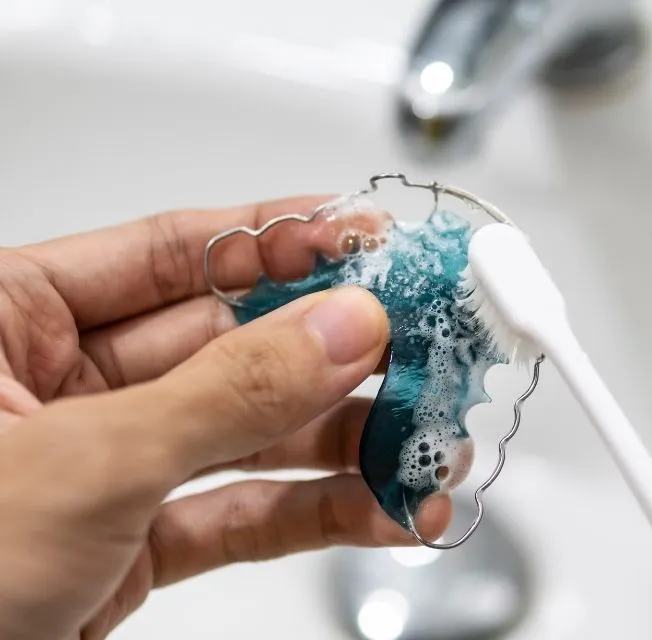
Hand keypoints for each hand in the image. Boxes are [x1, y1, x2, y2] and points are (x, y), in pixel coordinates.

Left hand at [0, 197, 449, 639]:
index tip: (365, 239)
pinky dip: (316, 513)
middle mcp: (68, 383)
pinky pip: (241, 511)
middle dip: (336, 355)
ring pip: (251, 434)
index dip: (278, 239)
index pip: (176, 251)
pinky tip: (384, 511)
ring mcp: (111, 463)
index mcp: (15, 317)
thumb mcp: (82, 463)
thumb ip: (225, 393)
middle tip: (422, 351)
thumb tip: (343, 328)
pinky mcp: (136, 540)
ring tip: (426, 449)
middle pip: (234, 344)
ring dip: (347, 445)